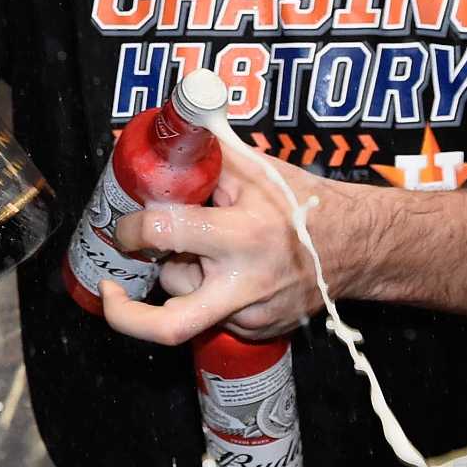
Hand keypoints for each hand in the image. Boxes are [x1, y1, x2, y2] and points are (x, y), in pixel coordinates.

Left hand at [100, 148, 364, 345]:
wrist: (356, 246)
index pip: (164, 233)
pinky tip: (224, 268)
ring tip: (205, 249)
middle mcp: (243, 286)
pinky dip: (205, 291)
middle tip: (109, 288)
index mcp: (241, 237)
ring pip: (188, 304)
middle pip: (169, 325)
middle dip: (125, 315)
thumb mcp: (254, 167)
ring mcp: (250, 316)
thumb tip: (164, 135)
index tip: (125, 225)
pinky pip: (212, 314)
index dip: (132, 228)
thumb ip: (207, 152)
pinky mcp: (256, 332)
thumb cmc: (301, 202)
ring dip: (182, 276)